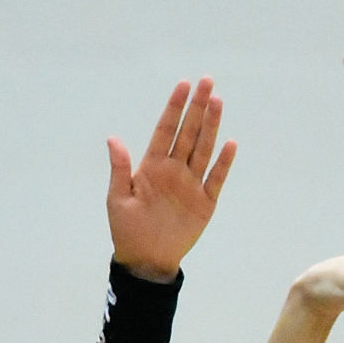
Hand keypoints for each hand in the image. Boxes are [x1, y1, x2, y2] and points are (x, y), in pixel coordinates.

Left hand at [107, 78, 236, 281]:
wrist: (146, 260)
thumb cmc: (127, 230)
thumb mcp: (118, 199)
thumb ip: (120, 168)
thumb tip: (113, 138)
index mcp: (152, 166)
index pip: (166, 129)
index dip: (174, 107)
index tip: (183, 85)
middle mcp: (174, 170)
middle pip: (188, 132)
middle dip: (198, 107)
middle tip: (208, 82)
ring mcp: (191, 184)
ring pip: (204, 148)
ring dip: (211, 126)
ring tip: (218, 101)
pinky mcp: (205, 202)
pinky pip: (216, 178)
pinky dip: (224, 162)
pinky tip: (230, 143)